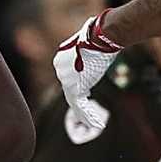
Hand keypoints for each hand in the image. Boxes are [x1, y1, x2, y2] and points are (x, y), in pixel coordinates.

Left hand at [54, 11, 121, 136]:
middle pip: (70, 91)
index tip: (88, 93)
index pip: (68, 77)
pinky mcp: (74, 87)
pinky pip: (80, 105)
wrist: (101, 37)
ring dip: (85, 115)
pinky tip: (97, 124)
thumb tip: (93, 53)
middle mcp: (59, 70)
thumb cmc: (99, 36)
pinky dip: (88, 116)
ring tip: (94, 124)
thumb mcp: (89, 44)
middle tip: (88, 116)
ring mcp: (66, 80)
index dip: (78, 87)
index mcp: (60, 59)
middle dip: (80, 103)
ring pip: (74, 101)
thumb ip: (86, 54)